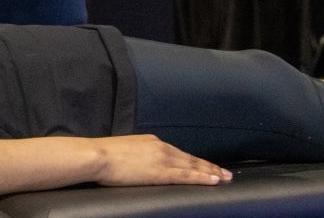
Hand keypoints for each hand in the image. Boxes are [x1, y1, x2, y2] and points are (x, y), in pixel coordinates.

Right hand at [90, 135, 231, 186]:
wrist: (97, 156)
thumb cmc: (104, 156)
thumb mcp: (124, 151)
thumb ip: (137, 155)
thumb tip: (140, 163)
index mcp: (151, 142)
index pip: (178, 153)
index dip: (194, 160)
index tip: (206, 165)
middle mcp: (160, 147)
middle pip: (190, 158)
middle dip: (209, 166)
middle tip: (226, 172)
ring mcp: (162, 159)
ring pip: (193, 166)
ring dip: (211, 172)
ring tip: (225, 178)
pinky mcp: (161, 172)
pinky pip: (187, 176)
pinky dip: (202, 178)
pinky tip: (214, 181)